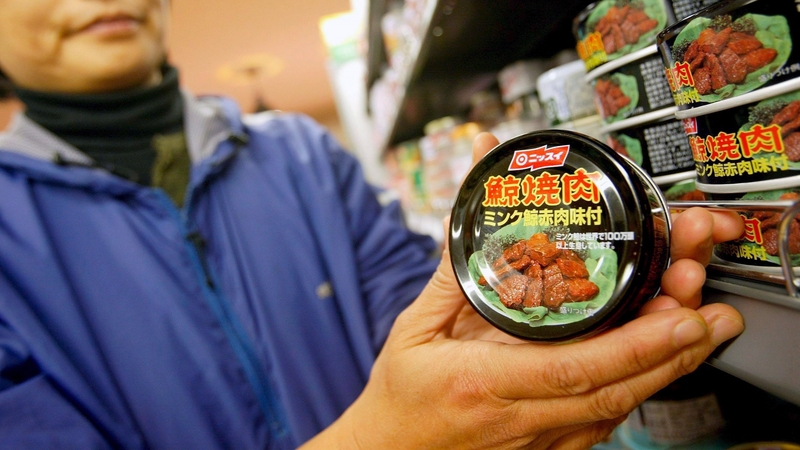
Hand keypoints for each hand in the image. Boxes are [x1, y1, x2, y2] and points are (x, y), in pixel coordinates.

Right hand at [302, 133, 744, 448]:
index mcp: (483, 382)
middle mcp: (518, 419)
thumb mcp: (416, 328)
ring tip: (704, 332)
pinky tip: (661, 365)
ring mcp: (536, 442)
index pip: (571, 369)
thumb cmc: (401, 395)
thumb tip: (470, 216)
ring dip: (665, 371)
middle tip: (714, 315)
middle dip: (672, 352)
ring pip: (615, 410)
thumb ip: (453, 272)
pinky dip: (637, 390)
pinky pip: (601, 424)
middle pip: (611, 390)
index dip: (632, 345)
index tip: (677, 316)